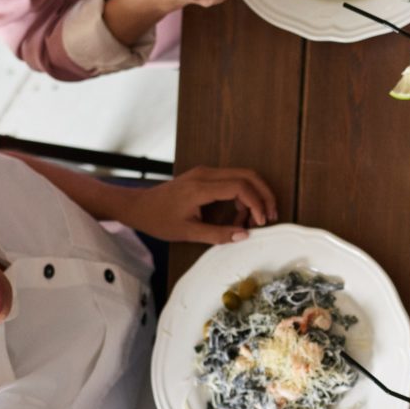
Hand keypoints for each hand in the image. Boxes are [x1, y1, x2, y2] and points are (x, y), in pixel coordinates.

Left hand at [115, 165, 276, 243]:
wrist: (138, 206)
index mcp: (201, 187)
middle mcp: (205, 174)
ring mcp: (205, 173)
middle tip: (272, 216)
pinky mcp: (205, 177)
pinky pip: (232, 181)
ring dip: (254, 196)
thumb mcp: (188, 233)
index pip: (240, 186)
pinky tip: (240, 215)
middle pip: (248, 175)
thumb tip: (244, 235)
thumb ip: (218, 234)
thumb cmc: (159, 220)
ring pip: (242, 176)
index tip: (261, 222)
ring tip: (253, 221)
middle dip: (264, 194)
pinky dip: (243, 196)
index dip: (256, 203)